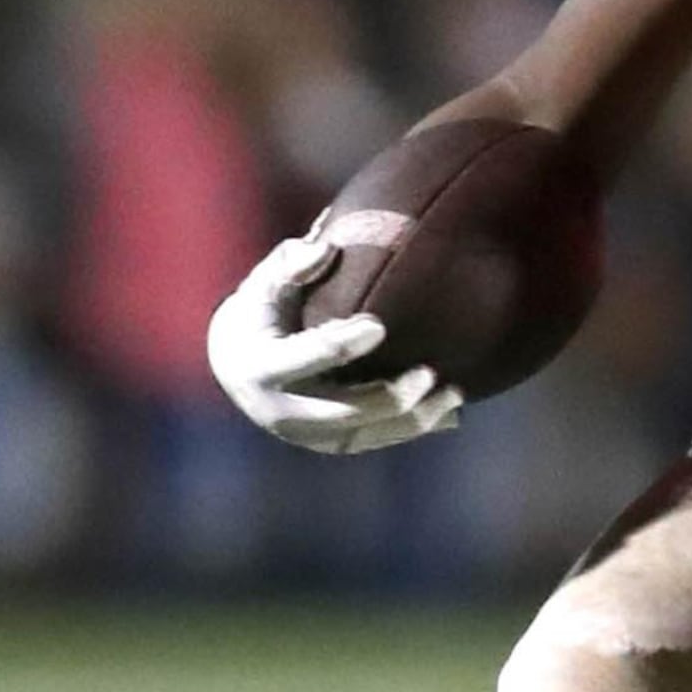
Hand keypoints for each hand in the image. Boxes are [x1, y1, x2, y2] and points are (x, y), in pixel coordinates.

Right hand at [205, 232, 466, 455]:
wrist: (236, 366)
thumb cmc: (259, 313)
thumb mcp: (262, 284)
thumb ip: (289, 264)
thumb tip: (325, 247)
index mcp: (259, 366)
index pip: (302, 358)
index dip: (339, 345)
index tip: (378, 326)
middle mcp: (278, 410)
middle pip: (341, 412)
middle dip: (387, 397)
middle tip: (429, 372)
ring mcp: (303, 434)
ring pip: (363, 435)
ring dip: (411, 421)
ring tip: (455, 395)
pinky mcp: (326, 443)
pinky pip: (372, 442)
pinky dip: (410, 430)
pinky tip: (450, 415)